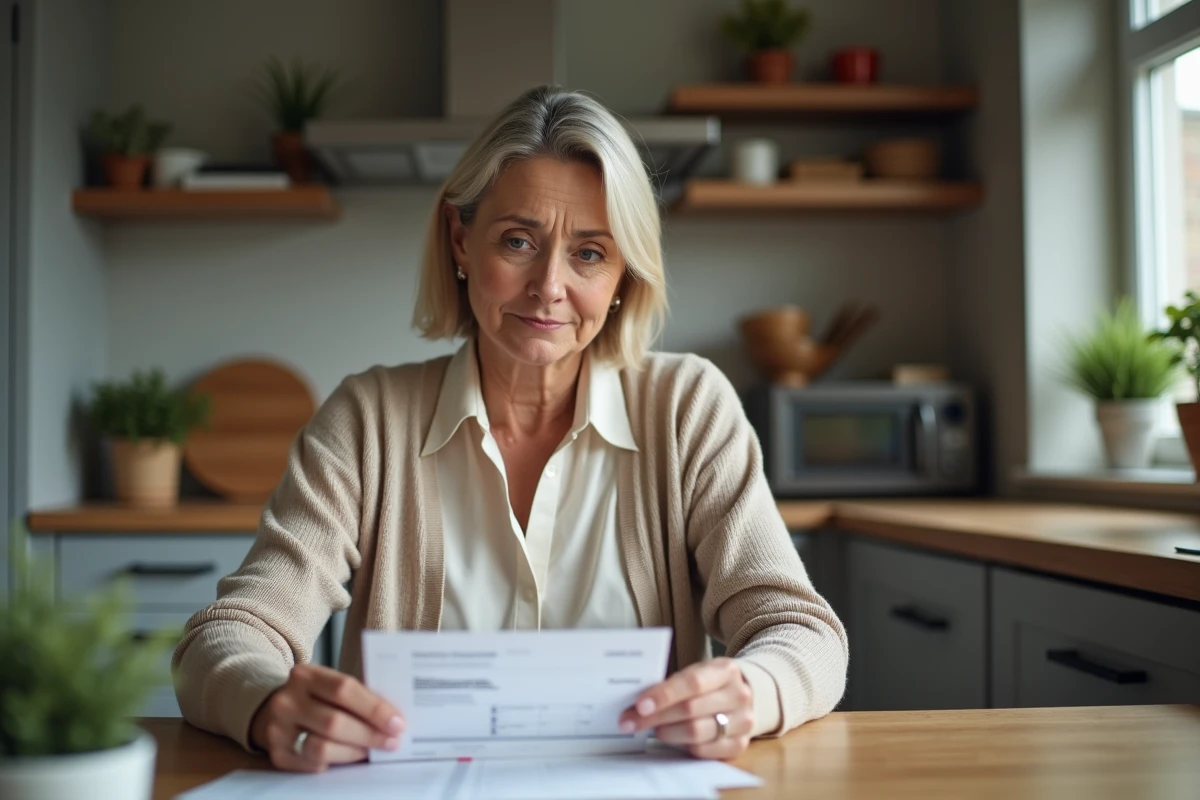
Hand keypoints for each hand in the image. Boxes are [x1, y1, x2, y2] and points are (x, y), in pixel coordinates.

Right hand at [249, 663, 404, 771]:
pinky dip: (335, 762)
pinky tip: (348, 756)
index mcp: (306, 675)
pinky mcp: (277, 754)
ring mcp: (278, 729)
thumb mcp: (328, 684)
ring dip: (354, 752)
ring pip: (322, 747)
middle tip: (392, 742)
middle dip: (369, 734)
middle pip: (334, 722)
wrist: (270, 710)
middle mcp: (287, 701)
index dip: (374, 708)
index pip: (344, 689)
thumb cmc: (314, 697)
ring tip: (371, 751)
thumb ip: (355, 696)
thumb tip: (392, 718)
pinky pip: (312, 764)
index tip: (397, 722)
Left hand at [618, 657, 753, 759]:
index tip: (639, 705)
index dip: (664, 695)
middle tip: (629, 721)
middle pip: (690, 710)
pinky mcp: (738, 745)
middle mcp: (739, 696)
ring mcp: (742, 722)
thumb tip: (637, 703)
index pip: (692, 683)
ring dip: (666, 732)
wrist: (741, 697)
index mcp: (726, 670)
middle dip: (655, 717)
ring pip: (695, 733)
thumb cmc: (710, 684)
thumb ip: (674, 684)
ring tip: (652, 729)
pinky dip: (682, 746)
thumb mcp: (697, 672)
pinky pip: (702, 751)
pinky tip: (672, 737)